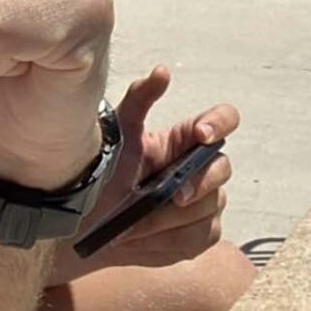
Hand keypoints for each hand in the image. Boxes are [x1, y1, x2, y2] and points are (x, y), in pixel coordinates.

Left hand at [49, 66, 236, 284]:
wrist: (86, 223)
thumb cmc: (103, 172)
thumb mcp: (118, 133)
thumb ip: (139, 99)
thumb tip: (163, 71)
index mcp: (187, 139)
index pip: (225, 121)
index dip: (219, 125)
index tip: (201, 135)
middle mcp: (203, 168)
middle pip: (222, 169)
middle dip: (198, 183)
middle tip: (173, 196)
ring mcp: (206, 202)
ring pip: (210, 207)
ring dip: (171, 218)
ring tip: (134, 223)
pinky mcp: (201, 233)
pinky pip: (201, 236)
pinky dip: (170, 240)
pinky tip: (143, 237)